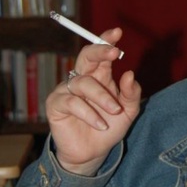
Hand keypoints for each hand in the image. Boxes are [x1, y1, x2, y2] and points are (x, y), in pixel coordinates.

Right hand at [45, 28, 140, 173]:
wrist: (93, 154)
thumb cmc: (109, 127)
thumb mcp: (128, 111)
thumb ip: (131, 93)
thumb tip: (129, 74)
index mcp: (99, 75)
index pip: (101, 53)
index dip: (106, 40)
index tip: (117, 33)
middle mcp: (82, 78)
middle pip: (86, 56)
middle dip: (99, 51)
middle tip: (113, 52)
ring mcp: (67, 90)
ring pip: (84, 83)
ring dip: (102, 97)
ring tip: (115, 112)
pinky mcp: (55, 105)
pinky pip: (72, 102)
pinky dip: (89, 113)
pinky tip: (100, 124)